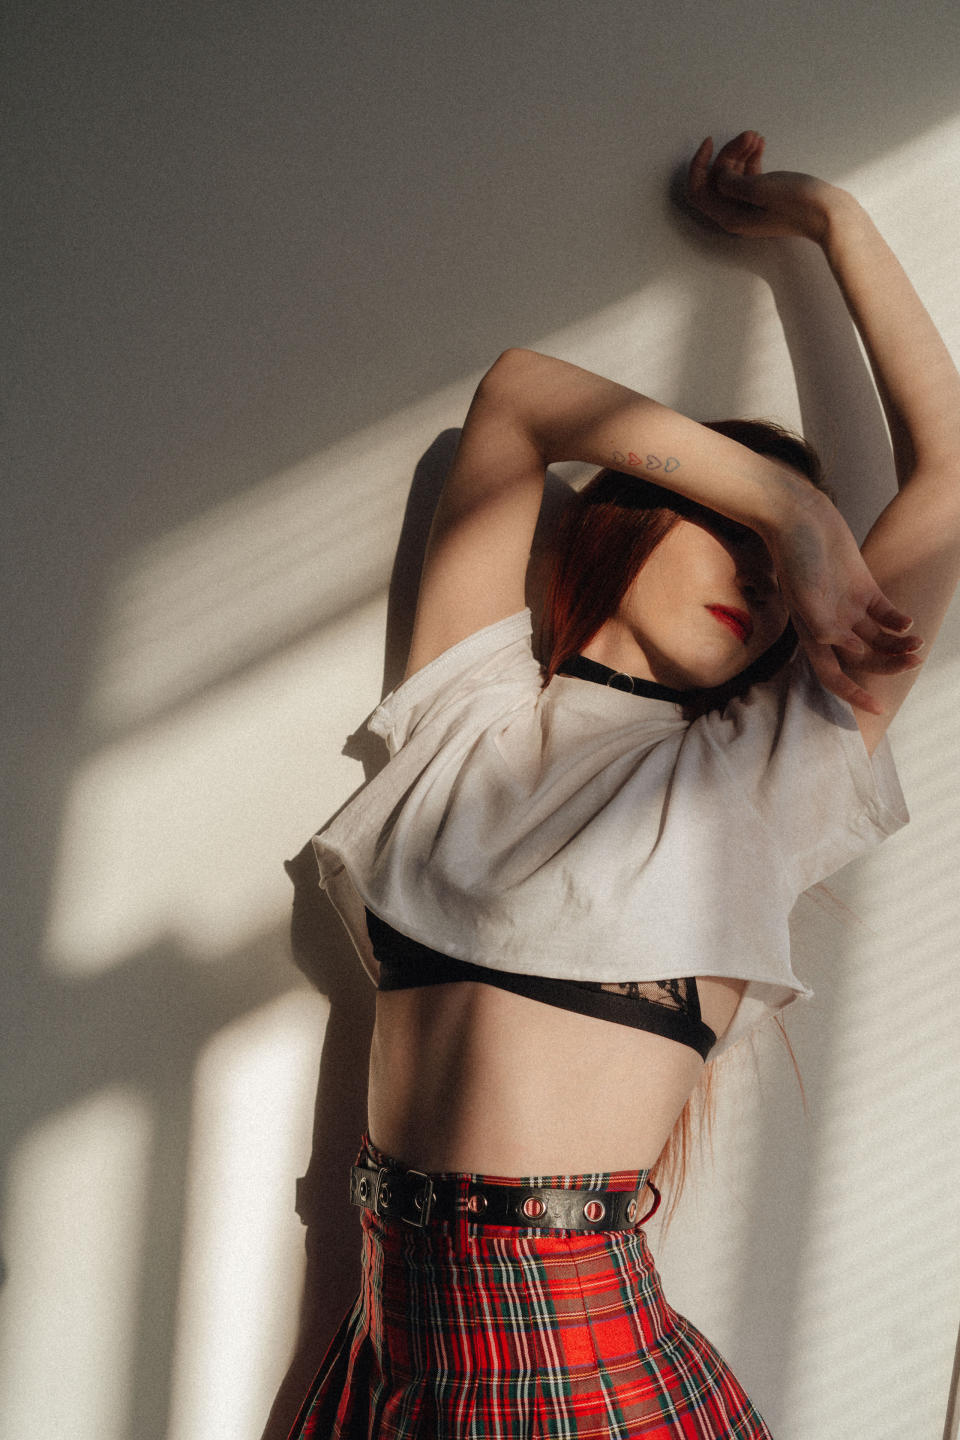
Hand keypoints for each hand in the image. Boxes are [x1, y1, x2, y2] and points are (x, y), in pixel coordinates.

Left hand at [685, 131, 839, 242]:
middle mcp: (736, 215)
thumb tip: (718, 176)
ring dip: (740, 153)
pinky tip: (760, 143)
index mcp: (729, 217)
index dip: (698, 166)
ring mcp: (751, 208)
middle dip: (727, 154)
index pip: (698, 192)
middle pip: (717, 180)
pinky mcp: (766, 201)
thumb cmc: (796, 202)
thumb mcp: (757, 189)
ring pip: (734, 176)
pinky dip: (752, 160)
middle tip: (747, 135)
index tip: (709, 142)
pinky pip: (750, 178)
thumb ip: (730, 182)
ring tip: (755, 136)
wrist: (830, 214)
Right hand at [766, 490, 921, 713]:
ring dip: (898, 646)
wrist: (799, 517)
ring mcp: (848, 605)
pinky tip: (907, 624)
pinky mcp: (863, 586)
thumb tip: (851, 650)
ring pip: (878, 638)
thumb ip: (825, 627)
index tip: (878, 708)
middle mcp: (831, 624)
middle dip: (888, 666)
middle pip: (863, 659)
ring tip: (917, 646)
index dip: (854, 695)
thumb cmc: (796, 557)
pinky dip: (897, 622)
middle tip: (912, 663)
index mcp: (812, 633)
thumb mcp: (805, 596)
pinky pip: (884, 613)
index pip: (833, 675)